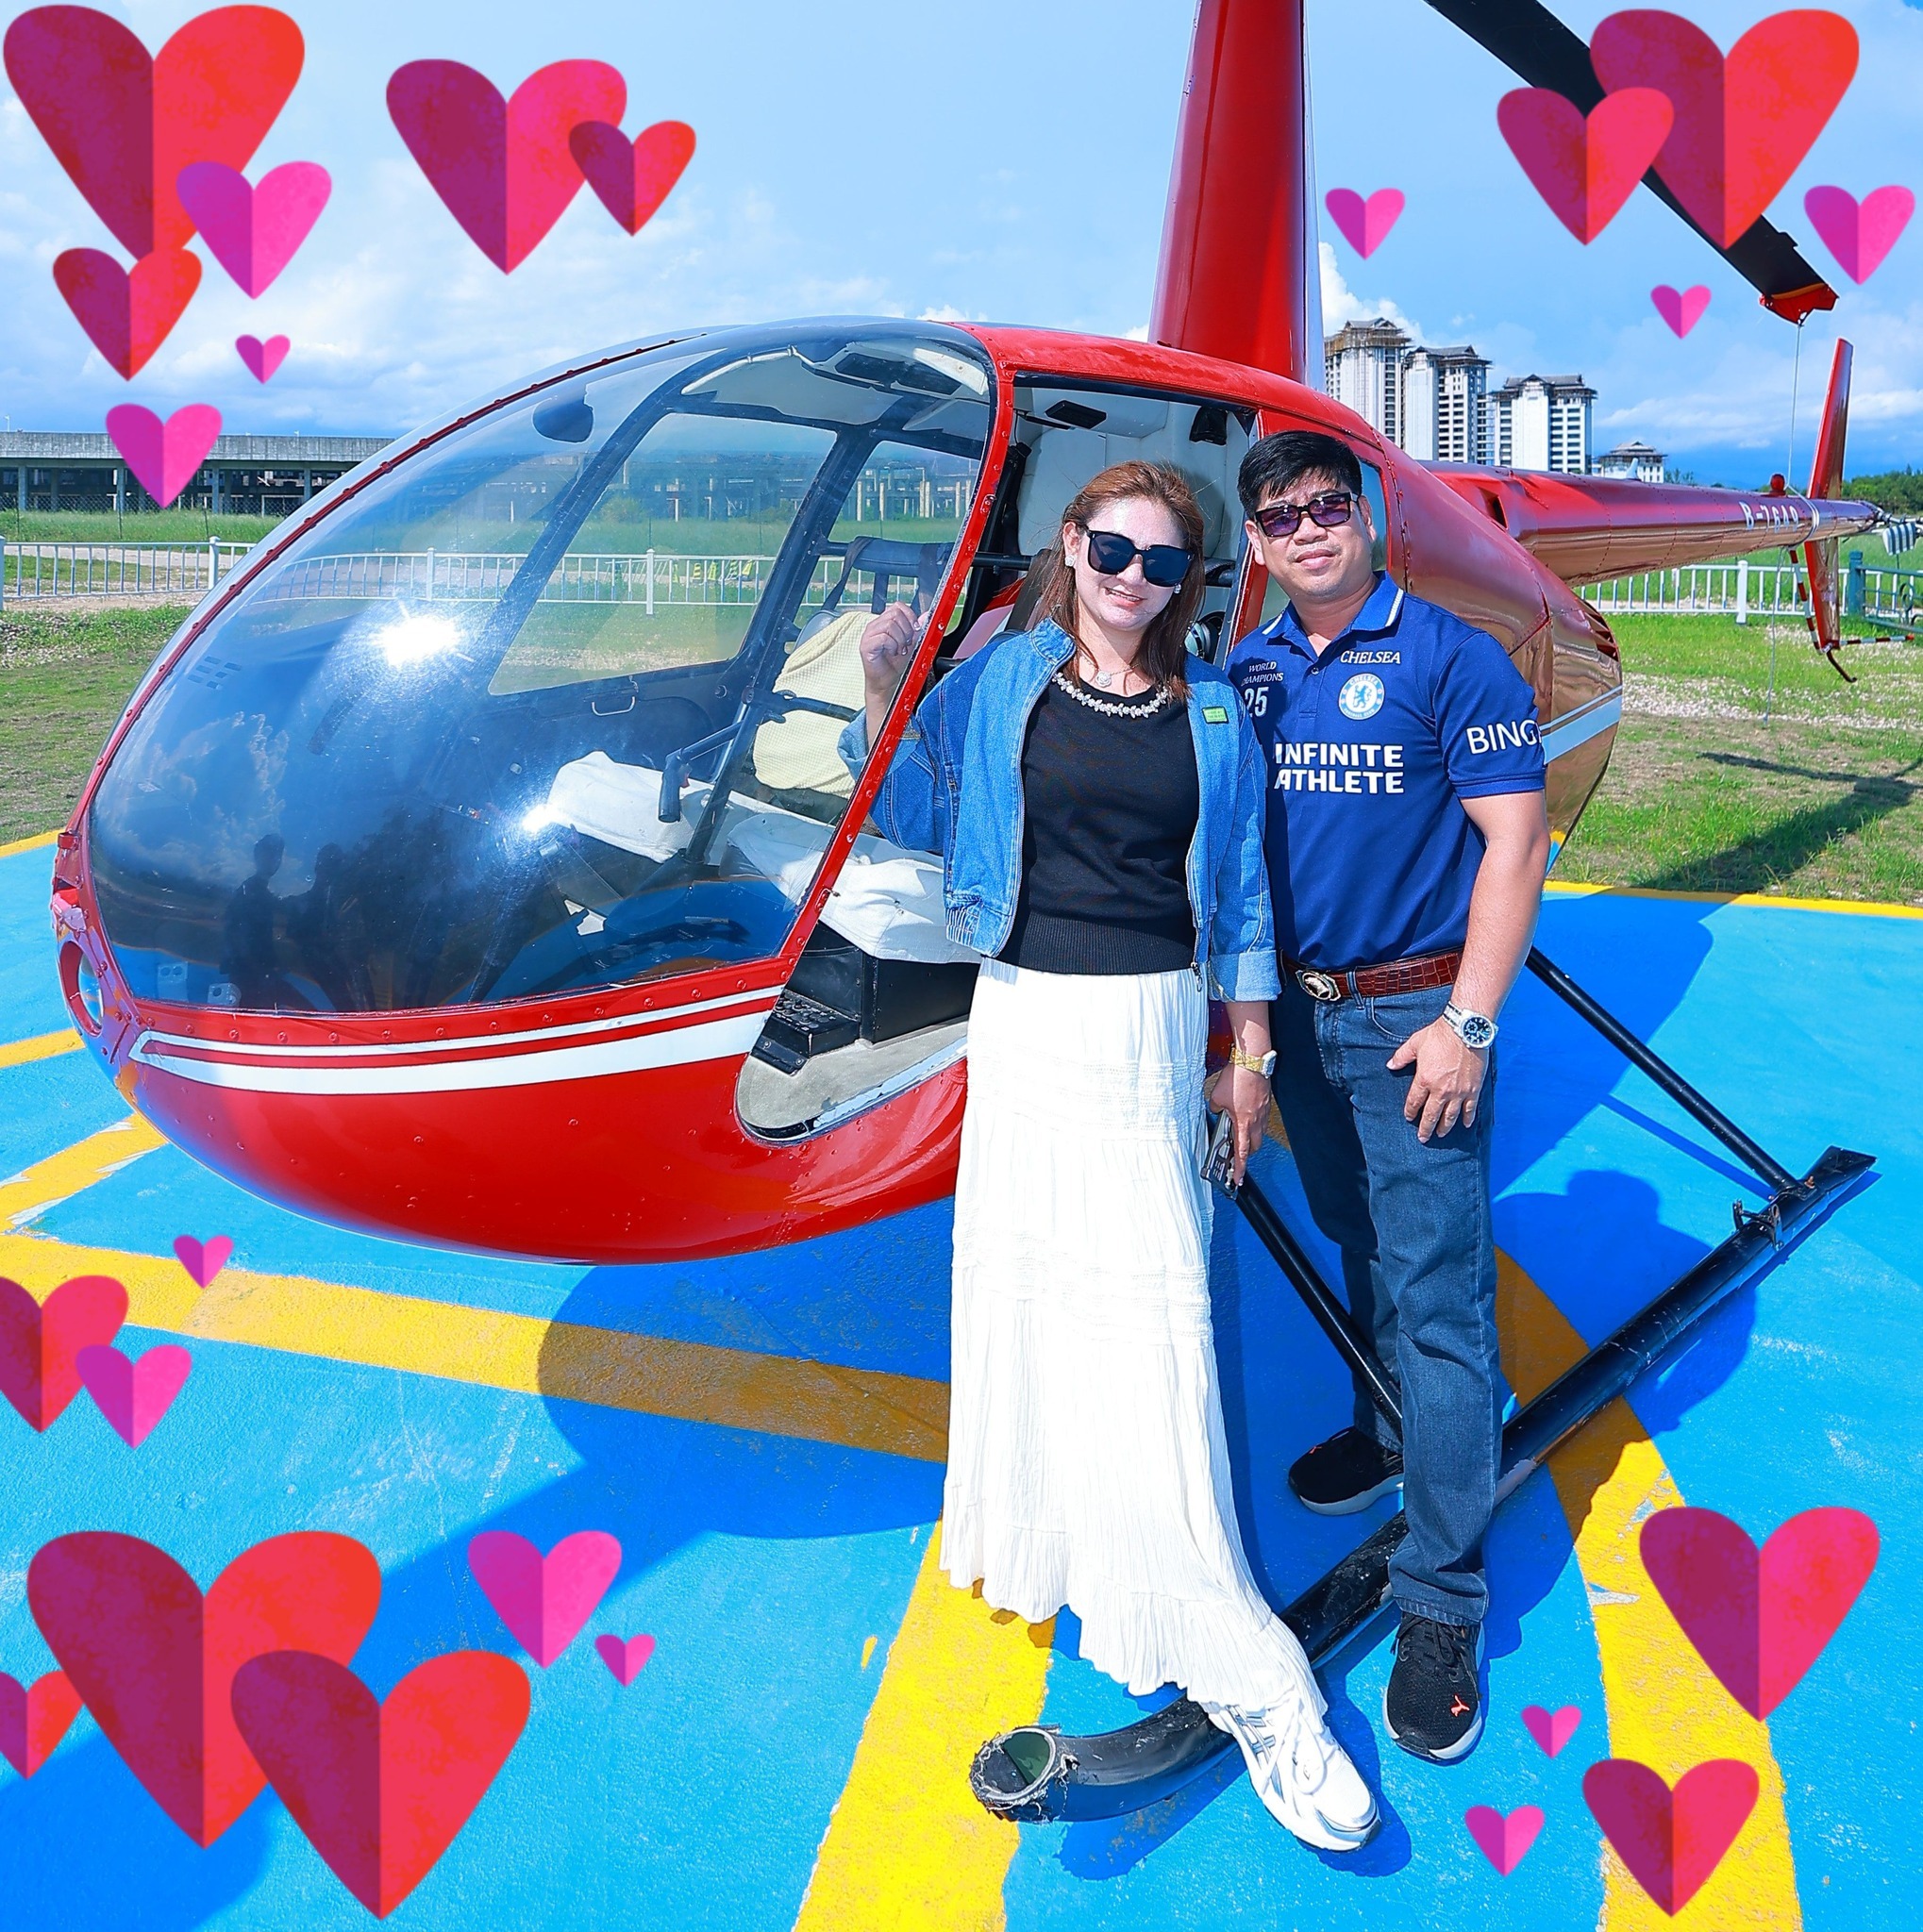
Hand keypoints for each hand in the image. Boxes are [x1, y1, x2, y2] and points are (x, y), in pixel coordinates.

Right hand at [858, 603, 920, 701]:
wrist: (887, 683)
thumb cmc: (895, 665)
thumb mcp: (912, 644)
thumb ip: (917, 630)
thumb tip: (926, 617)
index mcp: (884, 622)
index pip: (898, 607)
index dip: (910, 616)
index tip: (915, 630)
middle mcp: (875, 626)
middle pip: (895, 613)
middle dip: (906, 629)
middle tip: (906, 644)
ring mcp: (869, 635)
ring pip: (889, 624)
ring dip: (900, 639)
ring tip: (899, 650)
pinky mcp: (866, 646)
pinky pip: (883, 637)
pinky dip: (892, 645)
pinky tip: (893, 653)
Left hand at [1206, 1064, 1270, 1185]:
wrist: (1252, 1062)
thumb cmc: (1237, 1079)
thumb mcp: (1216, 1097)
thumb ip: (1215, 1107)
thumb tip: (1217, 1109)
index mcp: (1243, 1123)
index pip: (1242, 1151)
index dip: (1240, 1167)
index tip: (1238, 1178)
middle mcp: (1256, 1120)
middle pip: (1254, 1146)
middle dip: (1246, 1153)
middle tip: (1237, 1154)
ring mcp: (1263, 1112)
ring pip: (1259, 1132)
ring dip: (1251, 1136)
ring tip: (1240, 1132)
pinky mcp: (1266, 1102)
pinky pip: (1262, 1118)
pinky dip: (1255, 1121)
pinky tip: (1246, 1114)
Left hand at [1387, 1018, 1486, 1142]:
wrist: (1466, 1030)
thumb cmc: (1439, 1035)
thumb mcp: (1415, 1043)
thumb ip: (1401, 1056)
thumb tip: (1390, 1065)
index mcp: (1424, 1080)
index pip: (1414, 1102)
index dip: (1410, 1112)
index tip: (1409, 1118)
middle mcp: (1441, 1090)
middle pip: (1431, 1115)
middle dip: (1426, 1128)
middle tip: (1423, 1138)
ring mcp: (1458, 1092)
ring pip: (1450, 1116)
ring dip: (1444, 1127)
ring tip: (1441, 1135)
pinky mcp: (1473, 1089)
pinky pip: (1470, 1109)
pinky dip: (1467, 1118)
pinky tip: (1465, 1125)